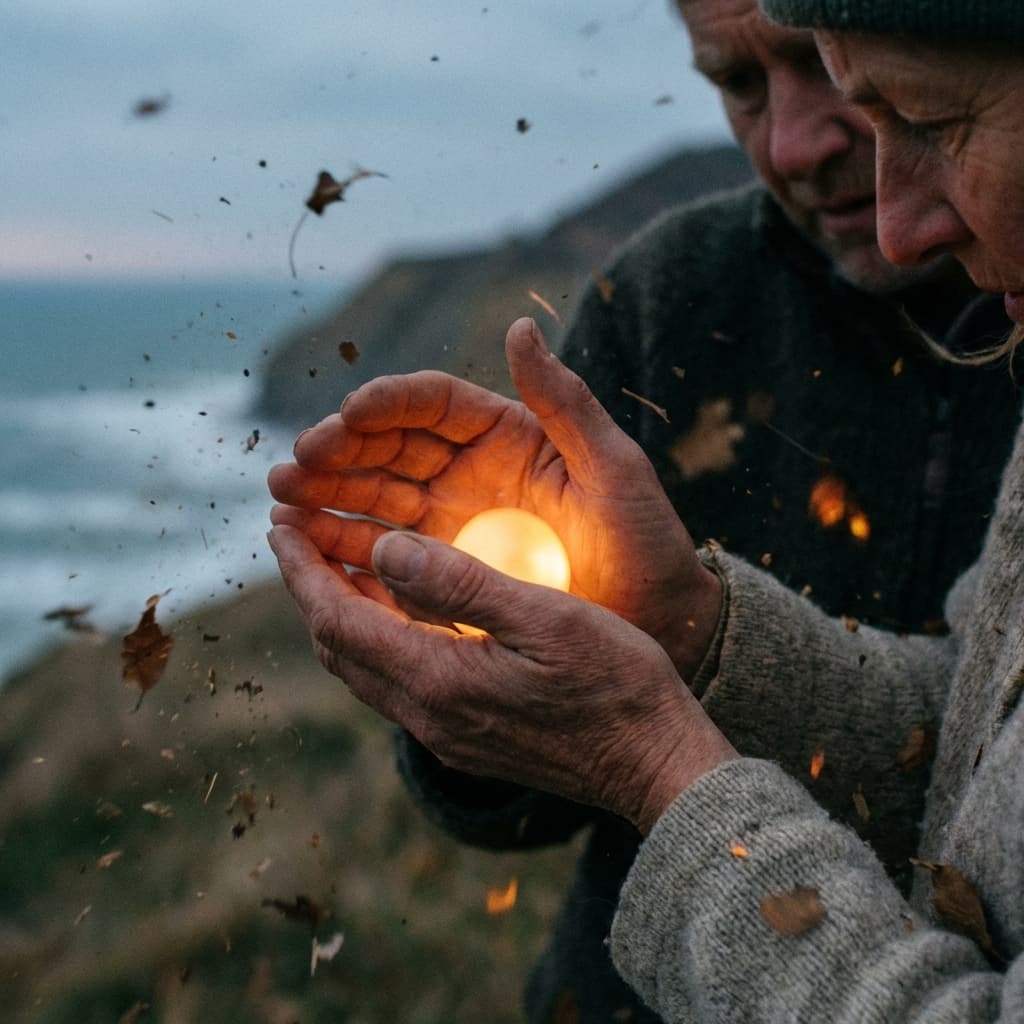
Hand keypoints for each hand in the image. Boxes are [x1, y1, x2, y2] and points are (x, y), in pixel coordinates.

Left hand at [267, 523, 736, 831]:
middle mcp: (429, 717)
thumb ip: (460, 584)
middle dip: (310, 588)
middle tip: (298, 533)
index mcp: (439, 681)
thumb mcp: (544, 617)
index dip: (302, 569)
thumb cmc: (615, 684)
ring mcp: (447, 734)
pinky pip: (396, 682)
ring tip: (337, 562)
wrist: (656, 767)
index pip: (338, 619)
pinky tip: (400, 609)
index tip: (280, 523)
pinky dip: (378, 637)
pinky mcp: (467, 739)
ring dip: (341, 613)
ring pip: (364, 668)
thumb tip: (381, 549)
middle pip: (338, 647)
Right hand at [268, 317, 720, 679]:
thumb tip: (520, 325)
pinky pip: (387, 555)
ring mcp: (452, 522)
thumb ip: (567, 402)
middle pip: (389, 450)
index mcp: (507, 435)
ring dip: (326, 499)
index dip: (388, 405)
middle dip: (338, 454)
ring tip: (282, 508)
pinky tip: (308, 549)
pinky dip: (346, 551)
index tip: (350, 415)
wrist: (657, 624)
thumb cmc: (646, 543)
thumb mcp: (615, 469)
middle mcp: (470, 472)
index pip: (433, 406)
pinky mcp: (446, 570)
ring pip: (375, 499)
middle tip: (294, 467)